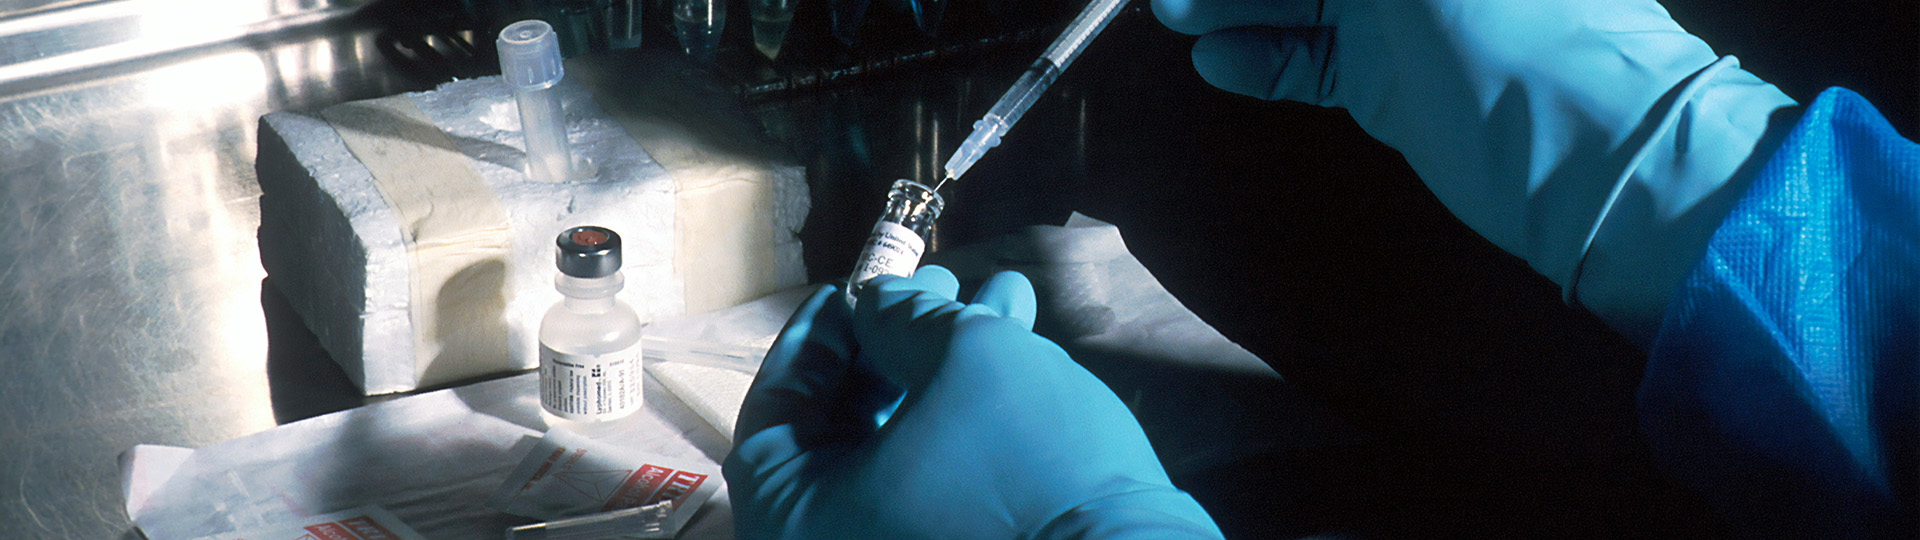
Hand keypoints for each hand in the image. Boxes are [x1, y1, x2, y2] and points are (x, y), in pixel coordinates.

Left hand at [725, 267, 1222, 538]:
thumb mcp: (964, 358)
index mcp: (798, 518)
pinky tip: (1018, 348)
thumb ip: (903, 316)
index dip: (818, 336)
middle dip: (898, 342)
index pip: (777, 410)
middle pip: (844, 427)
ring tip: (999, 298)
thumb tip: (879, 303)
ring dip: (947, 366)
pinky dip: (968, 416)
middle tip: (938, 284)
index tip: (853, 286)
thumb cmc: (1027, 461)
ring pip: (904, 446)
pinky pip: (940, 480)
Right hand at [1152, 0, 1797, 343]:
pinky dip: (1262, 58)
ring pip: (1299, 1)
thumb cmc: (1517, 34)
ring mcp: (1403, 20)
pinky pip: (1310, 59)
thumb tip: (1270, 19)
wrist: (1596, 161)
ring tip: (1169, 14)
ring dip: (1233, 6)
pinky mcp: (1391, 83)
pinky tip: (1213, 59)